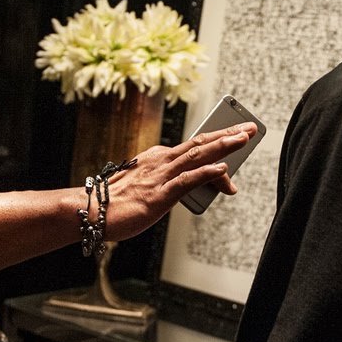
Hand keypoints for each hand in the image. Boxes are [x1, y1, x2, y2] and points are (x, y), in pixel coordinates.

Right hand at [103, 122, 255, 240]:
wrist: (91, 212)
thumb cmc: (118, 203)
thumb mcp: (149, 188)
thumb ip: (174, 186)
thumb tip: (196, 189)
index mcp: (158, 158)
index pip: (193, 147)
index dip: (217, 139)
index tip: (236, 134)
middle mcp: (161, 161)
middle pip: (200, 144)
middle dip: (227, 136)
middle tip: (250, 129)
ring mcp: (161, 176)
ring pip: (198, 156)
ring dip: (223, 146)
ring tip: (243, 140)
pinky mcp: (160, 194)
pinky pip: (188, 180)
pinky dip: (207, 172)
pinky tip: (224, 169)